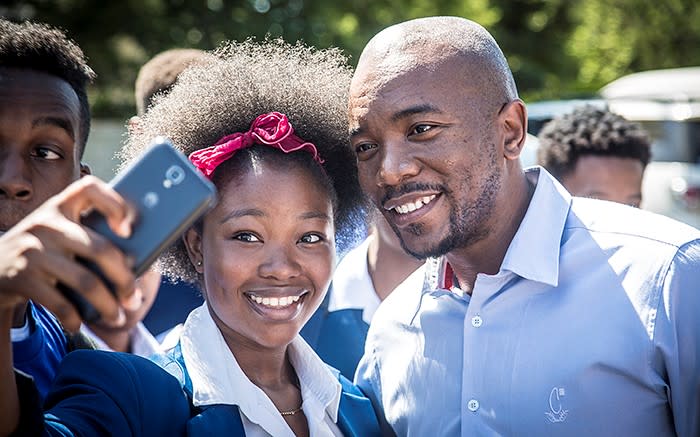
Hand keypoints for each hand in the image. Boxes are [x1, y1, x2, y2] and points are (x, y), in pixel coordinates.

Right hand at [0, 176, 137, 331]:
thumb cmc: (41, 250)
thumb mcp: (58, 232)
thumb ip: (88, 235)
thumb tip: (137, 259)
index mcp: (60, 206)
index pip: (89, 188)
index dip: (114, 204)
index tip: (128, 229)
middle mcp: (46, 223)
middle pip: (100, 249)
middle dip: (125, 280)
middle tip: (135, 299)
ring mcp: (33, 250)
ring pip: (86, 281)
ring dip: (108, 305)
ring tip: (118, 317)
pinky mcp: (22, 277)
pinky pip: (60, 303)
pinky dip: (75, 318)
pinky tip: (81, 323)